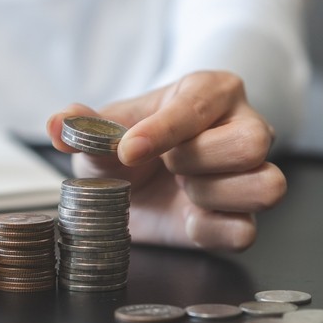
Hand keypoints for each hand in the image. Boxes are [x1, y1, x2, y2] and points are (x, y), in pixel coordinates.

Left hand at [46, 71, 285, 250]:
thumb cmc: (128, 143)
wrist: (135, 185)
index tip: (128, 150)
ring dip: (211, 194)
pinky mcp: (243, 217)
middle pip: (252, 143)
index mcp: (210, 92)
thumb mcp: (104, 130)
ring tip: (181, 189)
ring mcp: (251, 174)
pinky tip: (185, 218)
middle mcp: (244, 127)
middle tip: (167, 165)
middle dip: (198, 160)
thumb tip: (57, 124)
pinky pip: (245, 230)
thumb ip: (84, 125)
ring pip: (266, 186)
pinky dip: (210, 230)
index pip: (200, 105)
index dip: (163, 130)